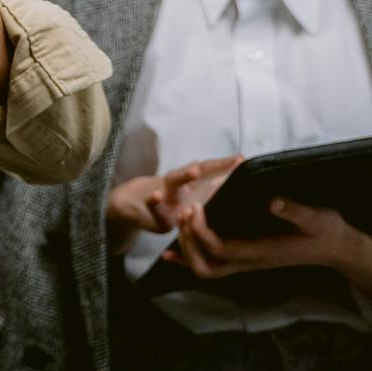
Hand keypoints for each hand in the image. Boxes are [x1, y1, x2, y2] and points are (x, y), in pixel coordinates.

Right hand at [106, 155, 242, 251]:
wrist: (127, 206)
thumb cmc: (163, 202)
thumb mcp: (184, 196)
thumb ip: (201, 189)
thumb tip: (225, 180)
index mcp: (189, 183)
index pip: (210, 171)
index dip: (226, 165)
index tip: (243, 158)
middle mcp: (178, 184)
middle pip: (198, 172)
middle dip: (216, 166)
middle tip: (234, 162)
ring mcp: (165, 195)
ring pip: (174, 182)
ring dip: (184, 176)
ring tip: (193, 170)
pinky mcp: (154, 212)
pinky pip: (153, 206)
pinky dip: (154, 201)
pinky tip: (156, 195)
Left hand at [162, 196, 371, 297]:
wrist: (338, 249)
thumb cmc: (328, 231)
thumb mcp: (317, 217)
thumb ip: (295, 210)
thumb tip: (272, 200)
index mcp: (262, 251)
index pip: (221, 249)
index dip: (202, 231)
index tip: (195, 207)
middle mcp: (250, 261)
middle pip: (206, 265)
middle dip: (189, 241)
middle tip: (185, 211)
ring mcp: (248, 262)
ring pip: (207, 268)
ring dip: (188, 248)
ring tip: (181, 220)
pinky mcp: (248, 257)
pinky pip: (214, 263)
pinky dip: (191, 256)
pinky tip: (173, 250)